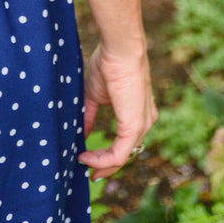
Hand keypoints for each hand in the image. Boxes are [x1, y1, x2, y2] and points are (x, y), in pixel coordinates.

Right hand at [78, 43, 156, 180]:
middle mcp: (144, 122)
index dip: (107, 153)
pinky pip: (119, 153)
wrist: (120, 50)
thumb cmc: (108, 64)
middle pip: (125, 153)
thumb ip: (89, 114)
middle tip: (88, 172)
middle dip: (105, 166)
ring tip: (84, 165)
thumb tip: (79, 132)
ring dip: (102, 164)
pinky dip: (102, 159)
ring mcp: (142, 125)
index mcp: (138, 112)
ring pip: (123, 156)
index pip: (124, 141)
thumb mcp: (95, 94)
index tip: (87, 158)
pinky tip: (86, 157)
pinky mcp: (135, 126)